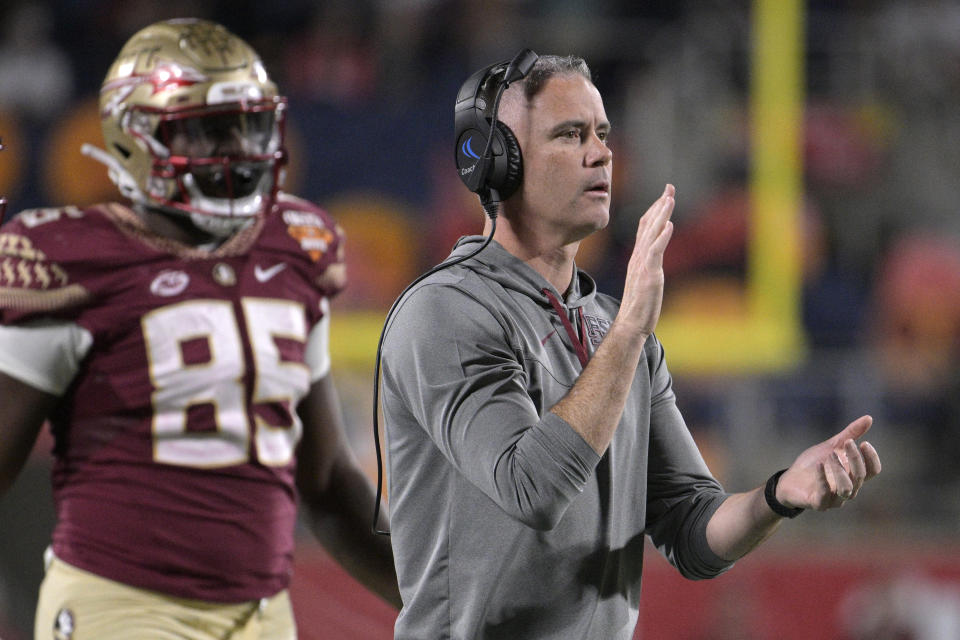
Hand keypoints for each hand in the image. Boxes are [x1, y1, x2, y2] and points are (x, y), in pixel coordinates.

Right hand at [616, 184, 674, 338]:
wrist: (631, 323)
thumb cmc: (639, 305)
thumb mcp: (645, 280)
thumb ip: (648, 266)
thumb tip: (654, 259)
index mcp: (639, 257)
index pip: (646, 227)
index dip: (655, 210)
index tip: (664, 195)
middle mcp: (639, 256)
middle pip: (649, 225)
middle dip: (660, 205)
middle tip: (669, 188)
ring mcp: (643, 265)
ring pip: (652, 234)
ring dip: (661, 215)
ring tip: (669, 198)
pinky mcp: (649, 274)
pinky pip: (655, 252)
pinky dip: (662, 237)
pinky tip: (669, 224)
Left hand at [776, 415, 881, 510]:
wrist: (789, 479)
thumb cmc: (814, 464)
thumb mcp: (831, 446)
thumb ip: (849, 434)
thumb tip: (869, 418)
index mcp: (854, 476)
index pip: (872, 471)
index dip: (872, 458)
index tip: (864, 443)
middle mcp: (849, 489)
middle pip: (860, 477)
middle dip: (855, 458)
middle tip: (846, 442)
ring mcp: (834, 499)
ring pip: (847, 489)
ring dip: (841, 471)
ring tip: (831, 455)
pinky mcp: (818, 503)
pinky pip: (824, 495)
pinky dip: (823, 479)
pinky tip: (819, 465)